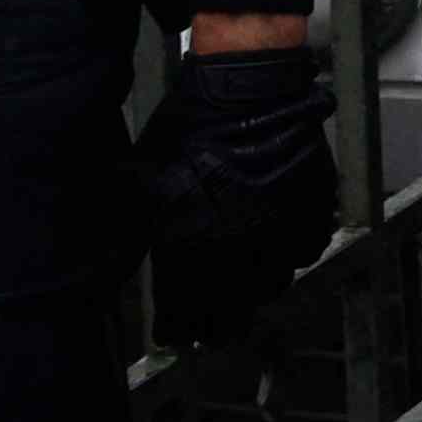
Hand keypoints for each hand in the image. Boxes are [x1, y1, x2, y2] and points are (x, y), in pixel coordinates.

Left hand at [143, 27, 335, 340]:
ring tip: (244, 276)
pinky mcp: (314, 211)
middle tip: (210, 316)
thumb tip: (108, 256)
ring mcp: (282, 237)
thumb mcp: (142, 181)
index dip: (177, 330)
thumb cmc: (187, 130)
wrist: (246, 88)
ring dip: (254, 288)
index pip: (184, 321)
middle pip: (233, 319)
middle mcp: (241, 258)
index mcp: (192, 253)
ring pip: (271, 287)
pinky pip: (306, 251)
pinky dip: (291, 253)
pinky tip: (280, 241)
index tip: (174, 333)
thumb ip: (134, 226)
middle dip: (218, 323)